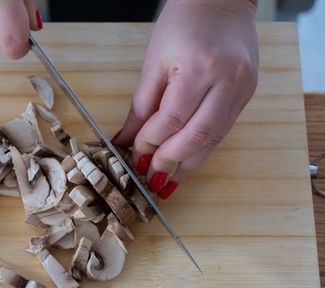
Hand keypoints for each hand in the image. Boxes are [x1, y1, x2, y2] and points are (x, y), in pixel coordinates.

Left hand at [113, 0, 258, 199]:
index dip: (150, 143)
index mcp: (199, 67)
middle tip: (151, 179)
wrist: (220, 1)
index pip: (172, 119)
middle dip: (170, 162)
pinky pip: (222, 130)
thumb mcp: (154, 61)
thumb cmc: (183, 23)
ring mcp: (242, 88)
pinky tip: (187, 162)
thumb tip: (127, 139)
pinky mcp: (247, 94)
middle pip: (197, 136)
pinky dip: (202, 149)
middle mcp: (227, 80)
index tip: (135, 158)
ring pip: (214, 139)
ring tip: (169, 183)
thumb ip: (141, 105)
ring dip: (189, 165)